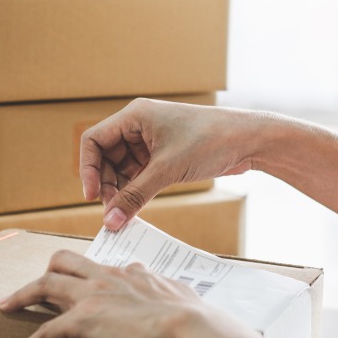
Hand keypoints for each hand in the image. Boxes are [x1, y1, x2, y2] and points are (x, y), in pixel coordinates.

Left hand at [0, 250, 212, 337]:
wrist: (188, 329)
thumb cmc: (193, 319)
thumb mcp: (180, 295)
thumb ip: (168, 290)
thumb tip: (173, 290)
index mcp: (130, 274)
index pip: (101, 267)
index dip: (88, 276)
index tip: (84, 286)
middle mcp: (108, 277)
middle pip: (65, 261)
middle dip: (47, 272)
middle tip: (35, 288)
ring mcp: (93, 295)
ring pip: (46, 284)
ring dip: (23, 295)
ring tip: (7, 306)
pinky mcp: (83, 320)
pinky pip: (47, 331)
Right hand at [80, 99, 260, 229]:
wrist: (249, 140)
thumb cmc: (210, 141)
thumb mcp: (168, 170)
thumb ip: (135, 196)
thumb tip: (110, 221)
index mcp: (134, 116)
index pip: (93, 140)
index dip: (88, 168)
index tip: (94, 196)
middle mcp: (139, 126)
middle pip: (105, 157)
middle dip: (107, 184)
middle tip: (113, 211)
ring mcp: (151, 141)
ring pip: (122, 169)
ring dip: (121, 190)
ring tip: (125, 213)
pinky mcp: (164, 155)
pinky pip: (139, 174)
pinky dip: (136, 191)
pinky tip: (137, 208)